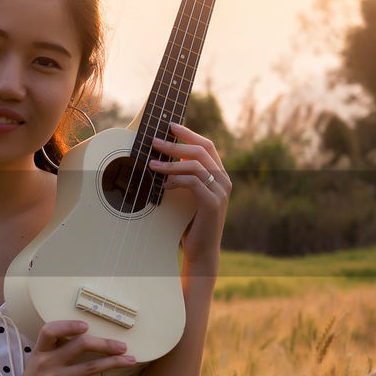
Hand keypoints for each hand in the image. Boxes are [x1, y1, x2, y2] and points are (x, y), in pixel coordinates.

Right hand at [0, 320, 136, 375]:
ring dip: (114, 363)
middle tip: (123, 346)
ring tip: (130, 361)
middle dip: (106, 344)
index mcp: (40, 352)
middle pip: (81, 345)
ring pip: (90, 366)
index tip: (86, 326)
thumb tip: (80, 345)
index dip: (69, 325)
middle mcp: (47, 362)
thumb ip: (53, 355)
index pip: (50, 330)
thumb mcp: (35, 366)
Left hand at [148, 122, 230, 272]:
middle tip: (154, 141)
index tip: (170, 125)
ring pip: (195, 165)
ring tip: (152, 165)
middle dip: (175, 143)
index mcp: (219, 175)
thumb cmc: (190, 222)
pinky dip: (176, 180)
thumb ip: (184, 176)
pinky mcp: (213, 203)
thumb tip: (163, 157)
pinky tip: (163, 185)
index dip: (189, 133)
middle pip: (201, 150)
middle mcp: (224, 180)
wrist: (201, 250)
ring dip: (170, 163)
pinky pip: (193, 182)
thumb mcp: (186, 194)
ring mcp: (220, 191)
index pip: (207, 145)